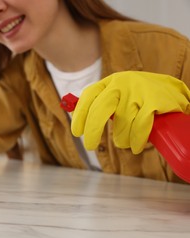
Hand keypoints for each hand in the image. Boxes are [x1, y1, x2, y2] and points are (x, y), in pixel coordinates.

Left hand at [71, 71, 189, 153]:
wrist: (173, 90)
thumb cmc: (139, 97)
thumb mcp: (118, 94)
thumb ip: (99, 103)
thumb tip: (75, 116)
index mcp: (110, 82)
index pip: (88, 96)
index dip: (80, 115)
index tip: (77, 132)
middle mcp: (122, 84)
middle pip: (100, 110)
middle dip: (93, 131)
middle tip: (90, 146)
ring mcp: (138, 92)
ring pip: (122, 124)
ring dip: (121, 140)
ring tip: (125, 143)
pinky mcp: (154, 101)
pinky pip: (139, 127)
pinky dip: (136, 140)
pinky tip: (136, 146)